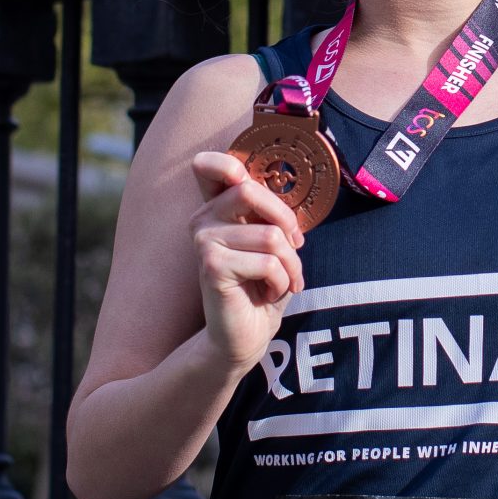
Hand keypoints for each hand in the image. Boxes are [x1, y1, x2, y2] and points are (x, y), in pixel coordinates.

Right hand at [189, 149, 306, 371]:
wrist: (247, 335)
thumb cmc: (263, 285)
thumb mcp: (273, 242)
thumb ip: (271, 213)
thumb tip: (285, 187)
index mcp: (218, 207)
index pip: (211, 166)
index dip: (228, 163)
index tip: (247, 180)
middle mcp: (203, 219)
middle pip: (250, 190)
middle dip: (286, 222)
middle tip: (294, 248)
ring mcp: (203, 241)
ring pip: (270, 234)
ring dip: (290, 264)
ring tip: (282, 281)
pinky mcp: (211, 266)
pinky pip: (268, 262)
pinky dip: (282, 281)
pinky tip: (269, 294)